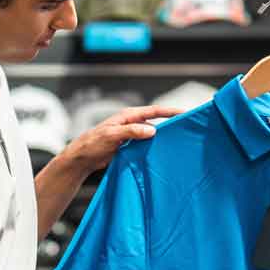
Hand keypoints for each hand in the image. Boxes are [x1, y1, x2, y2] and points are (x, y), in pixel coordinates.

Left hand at [60, 105, 185, 174]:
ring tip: (178, 141)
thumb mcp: (112, 136)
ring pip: (152, 134)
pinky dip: (155, 147)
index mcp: (128, 116)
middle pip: (156, 121)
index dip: (170, 111)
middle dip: (171, 123)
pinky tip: (162, 153)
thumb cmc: (92, 144)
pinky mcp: (130, 146)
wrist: (82, 158)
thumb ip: (131, 132)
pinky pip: (146, 145)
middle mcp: (132, 123)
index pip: (154, 111)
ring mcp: (132, 135)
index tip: (184, 113)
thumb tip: (152, 130)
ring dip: (163, 138)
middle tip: (187, 127)